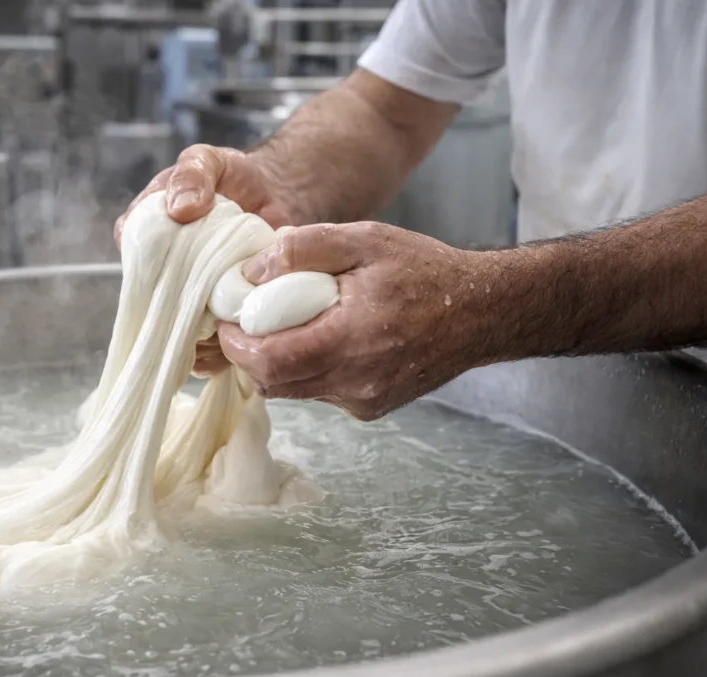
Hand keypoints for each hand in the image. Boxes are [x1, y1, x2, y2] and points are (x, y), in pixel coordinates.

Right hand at [114, 145, 293, 375]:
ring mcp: (191, 302)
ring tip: (231, 319)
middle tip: (213, 303)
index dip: (153, 274)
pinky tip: (244, 333)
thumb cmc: (232, 177)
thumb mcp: (208, 160)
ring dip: (205, 336)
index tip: (183, 271)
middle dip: (182, 313)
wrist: (276, 196)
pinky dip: (226, 348)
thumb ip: (192, 174)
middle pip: (158, 310)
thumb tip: (180, 209)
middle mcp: (163, 276)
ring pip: (184, 336)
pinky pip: (211, 348)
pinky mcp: (219, 319)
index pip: (135, 265)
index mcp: (147, 239)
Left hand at [216, 222, 493, 419]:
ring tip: (279, 324)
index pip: (268, 361)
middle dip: (247, 354)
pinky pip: (318, 393)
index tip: (225, 318)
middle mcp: (356, 382)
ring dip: (274, 362)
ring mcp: (363, 401)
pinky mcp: (369, 408)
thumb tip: (250, 271)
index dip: (235, 344)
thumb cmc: (425, 270)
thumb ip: (304, 249)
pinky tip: (318, 339)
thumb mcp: (365, 239)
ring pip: (292, 391)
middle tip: (242, 321)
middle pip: (273, 383)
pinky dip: (305, 370)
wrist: (481, 312)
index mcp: (352, 340)